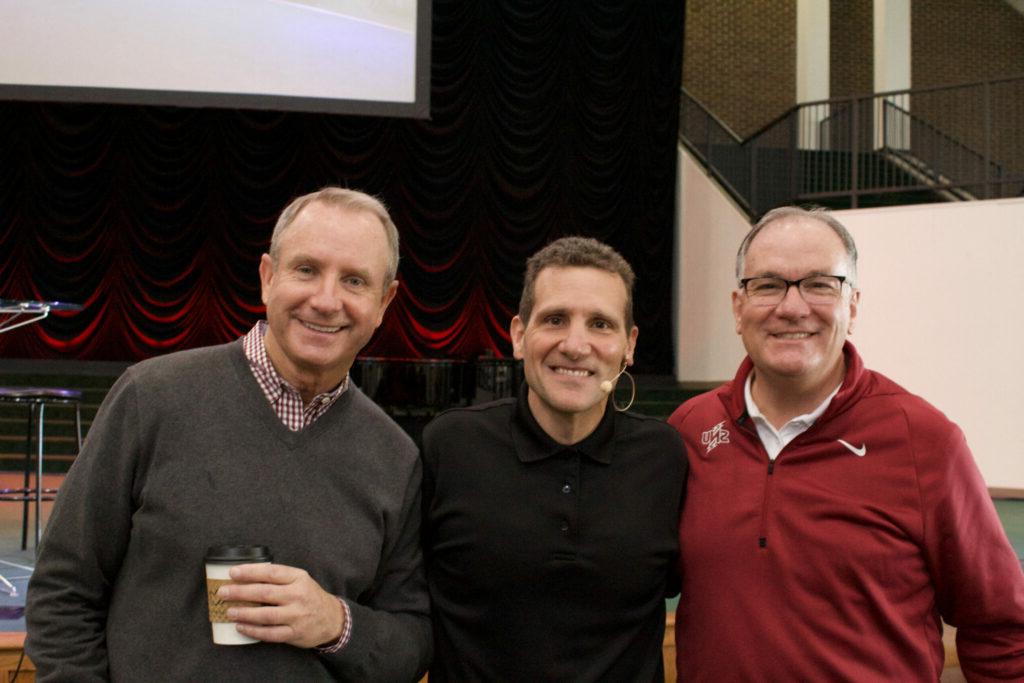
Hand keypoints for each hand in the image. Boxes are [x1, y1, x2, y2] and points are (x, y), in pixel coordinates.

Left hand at [216, 563, 344, 648]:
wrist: (332, 619)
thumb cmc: (310, 596)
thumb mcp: (300, 580)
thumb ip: (280, 577)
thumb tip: (248, 574)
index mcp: (298, 578)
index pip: (271, 573)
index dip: (250, 572)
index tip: (233, 572)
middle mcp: (298, 596)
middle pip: (265, 593)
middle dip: (241, 592)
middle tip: (223, 592)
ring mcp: (297, 616)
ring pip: (266, 615)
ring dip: (245, 613)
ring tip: (229, 611)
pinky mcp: (295, 633)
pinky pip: (270, 633)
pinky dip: (253, 631)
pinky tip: (241, 627)